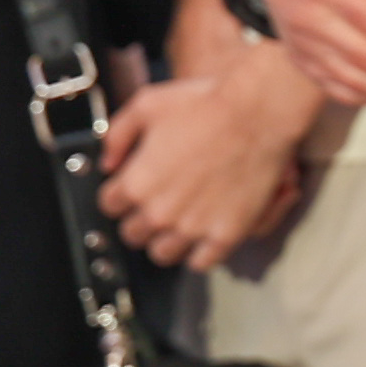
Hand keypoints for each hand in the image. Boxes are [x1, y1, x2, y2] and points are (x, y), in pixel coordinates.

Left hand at [99, 35, 321, 267]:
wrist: (256, 112)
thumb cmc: (206, 104)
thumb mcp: (147, 104)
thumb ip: (118, 134)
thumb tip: (108, 161)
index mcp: (136, 183)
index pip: (109, 205)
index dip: (119, 194)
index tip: (130, 188)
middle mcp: (159, 212)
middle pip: (133, 234)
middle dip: (139, 219)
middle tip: (154, 205)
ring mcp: (193, 227)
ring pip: (162, 254)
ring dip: (165, 240)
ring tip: (176, 225)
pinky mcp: (225, 235)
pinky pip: (201, 262)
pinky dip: (198, 254)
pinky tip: (202, 237)